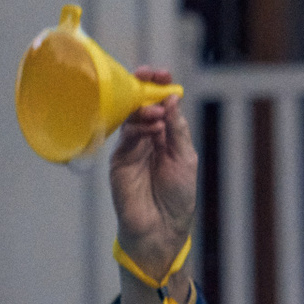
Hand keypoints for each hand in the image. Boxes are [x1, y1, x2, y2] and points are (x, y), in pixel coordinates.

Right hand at [110, 69, 196, 303]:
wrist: (160, 230)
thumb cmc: (177, 197)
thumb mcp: (184, 157)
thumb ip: (177, 129)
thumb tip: (171, 98)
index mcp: (165, 135)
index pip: (160, 103)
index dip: (159, 86)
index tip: (162, 72)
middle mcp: (146, 138)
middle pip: (142, 104)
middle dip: (145, 86)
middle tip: (151, 74)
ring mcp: (131, 148)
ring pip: (131, 117)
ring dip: (144, 108)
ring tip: (157, 111)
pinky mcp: (119, 161)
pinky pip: (125, 137)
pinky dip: (137, 127)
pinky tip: (150, 128)